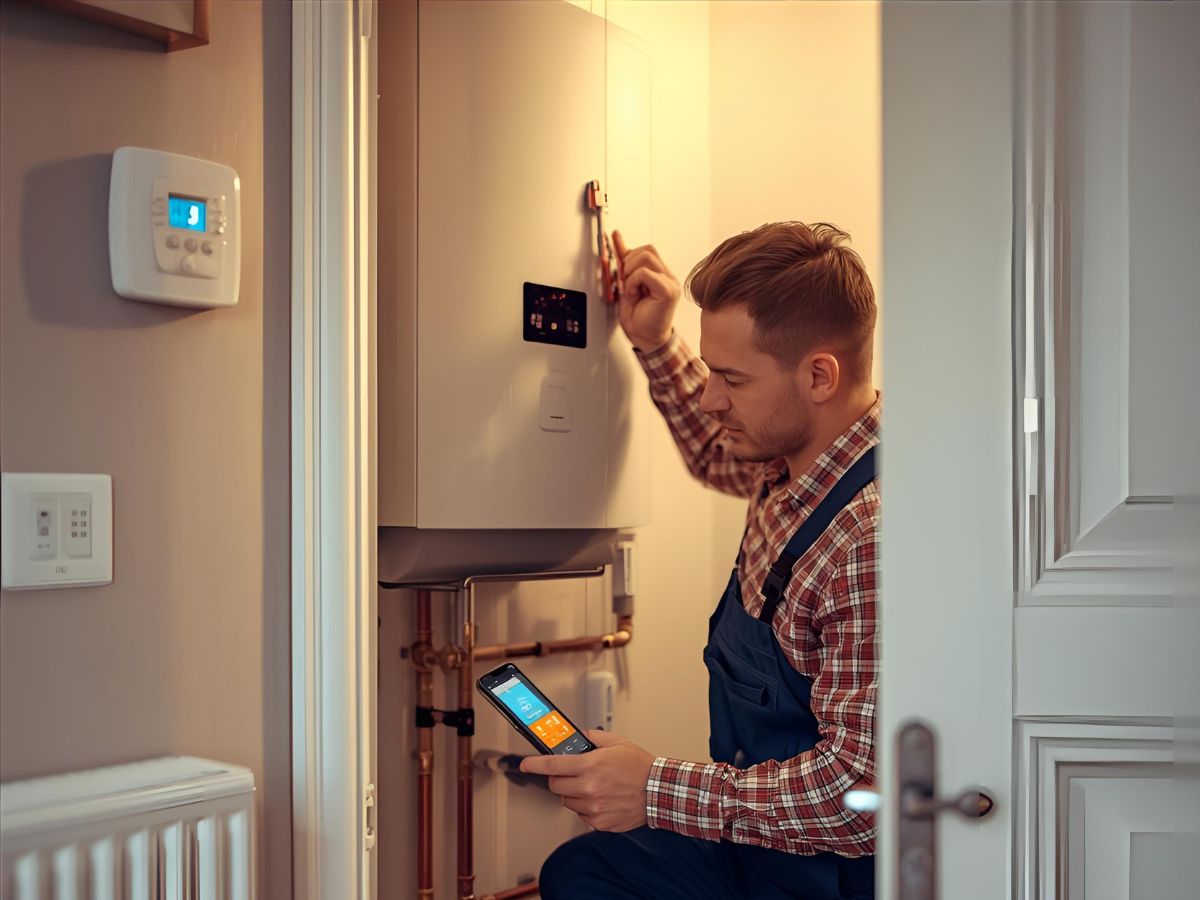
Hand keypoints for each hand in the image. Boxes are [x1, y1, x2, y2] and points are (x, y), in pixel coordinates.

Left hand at [519, 729, 655, 831]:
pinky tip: (602, 799)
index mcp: (590, 766)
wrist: (658, 792)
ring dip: (574, 794)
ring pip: (567, 801)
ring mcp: (593, 807)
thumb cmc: (641, 767)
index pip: (552, 765)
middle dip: (560, 778)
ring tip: (594, 787)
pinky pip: (582, 815)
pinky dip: (587, 808)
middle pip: (555, 785)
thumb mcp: (618, 743)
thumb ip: (594, 737)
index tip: (525, 764)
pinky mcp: (599, 823)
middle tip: (573, 774)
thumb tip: (581, 736)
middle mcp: (588, 788)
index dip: (534, 764)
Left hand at [612, 230, 680, 353]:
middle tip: (624, 280)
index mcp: (659, 274)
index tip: (615, 242)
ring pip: (647, 257)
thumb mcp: (626, 285)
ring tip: (631, 288)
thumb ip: (624, 264)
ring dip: (631, 271)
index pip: (647, 250)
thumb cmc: (638, 318)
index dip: (628, 249)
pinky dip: (634, 281)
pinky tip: (634, 293)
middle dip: (630, 261)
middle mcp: (667, 276)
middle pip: (648, 250)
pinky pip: (647, 273)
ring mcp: (670, 283)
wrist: (645, 339)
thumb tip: (617, 239)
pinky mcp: (668, 291)